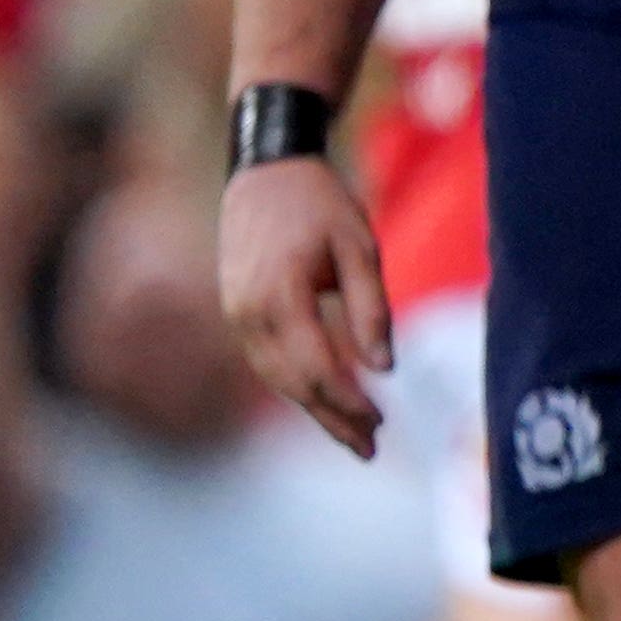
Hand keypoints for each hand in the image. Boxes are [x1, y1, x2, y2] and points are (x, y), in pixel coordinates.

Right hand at [219, 157, 393, 459]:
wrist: (266, 171)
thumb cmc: (320, 204)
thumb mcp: (360, 248)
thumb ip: (371, 309)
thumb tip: (384, 369)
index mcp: (280, 296)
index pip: (316, 367)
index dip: (349, 402)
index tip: (383, 423)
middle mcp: (248, 313)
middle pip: (292, 384)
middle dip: (332, 419)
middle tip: (371, 449)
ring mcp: (236, 314)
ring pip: (275, 378)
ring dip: (313, 409)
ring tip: (354, 436)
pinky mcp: (237, 312)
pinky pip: (267, 361)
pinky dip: (296, 385)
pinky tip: (325, 401)